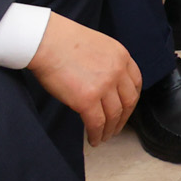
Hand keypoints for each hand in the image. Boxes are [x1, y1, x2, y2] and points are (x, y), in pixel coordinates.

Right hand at [28, 14, 139, 144]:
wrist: (45, 41)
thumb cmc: (63, 41)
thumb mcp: (99, 46)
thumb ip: (107, 63)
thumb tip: (105, 83)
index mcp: (122, 56)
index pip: (135, 82)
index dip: (131, 99)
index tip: (126, 108)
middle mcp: (117, 71)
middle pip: (128, 101)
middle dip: (124, 118)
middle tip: (116, 128)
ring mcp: (104, 86)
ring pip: (114, 115)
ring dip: (110, 129)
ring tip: (104, 137)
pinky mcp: (87, 100)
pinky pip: (97, 123)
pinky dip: (96, 134)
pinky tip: (93, 139)